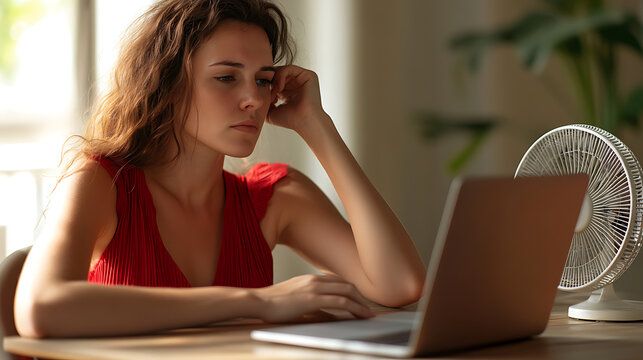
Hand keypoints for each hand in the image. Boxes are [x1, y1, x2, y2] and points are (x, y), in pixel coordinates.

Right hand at [252, 274, 374, 322]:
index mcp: (311, 279)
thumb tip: (331, 315)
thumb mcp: (298, 301)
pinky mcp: (313, 299)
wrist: (259, 301)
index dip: (352, 291)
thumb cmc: (274, 303)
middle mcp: (315, 280)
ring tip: (368, 314)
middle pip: (346, 285)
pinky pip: (340, 302)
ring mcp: (314, 288)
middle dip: (360, 297)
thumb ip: (315, 306)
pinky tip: (360, 315)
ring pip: (347, 292)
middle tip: (367, 309)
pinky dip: (354, 308)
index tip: (360, 301)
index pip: (338, 282)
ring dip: (360, 304)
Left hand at [267, 65, 329, 136]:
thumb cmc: (290, 120)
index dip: (265, 84)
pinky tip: (279, 89)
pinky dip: (280, 76)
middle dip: (269, 82)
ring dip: (274, 81)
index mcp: (288, 91)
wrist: (304, 123)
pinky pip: (289, 68)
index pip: (273, 80)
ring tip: (273, 94)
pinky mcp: (308, 75)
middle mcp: (295, 83)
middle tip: (266, 93)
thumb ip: (263, 101)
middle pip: (276, 73)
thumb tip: (255, 94)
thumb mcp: (270, 111)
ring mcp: (302, 78)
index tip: (260, 93)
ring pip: (281, 70)